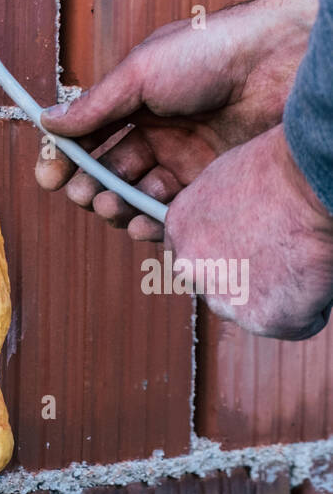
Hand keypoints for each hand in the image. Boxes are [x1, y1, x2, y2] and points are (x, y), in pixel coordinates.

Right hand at [35, 0, 318, 238]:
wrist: (276, 62)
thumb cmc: (207, 53)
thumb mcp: (139, 73)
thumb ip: (95, 105)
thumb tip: (47, 121)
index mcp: (135, 103)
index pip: (90, 137)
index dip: (65, 158)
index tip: (48, 177)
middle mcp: (158, 134)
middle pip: (110, 172)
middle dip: (90, 187)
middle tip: (84, 194)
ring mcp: (185, 160)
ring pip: (138, 195)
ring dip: (117, 206)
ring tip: (111, 206)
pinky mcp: (213, 183)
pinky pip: (174, 212)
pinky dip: (152, 222)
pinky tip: (140, 223)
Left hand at [162, 125, 332, 338]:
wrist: (305, 183)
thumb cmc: (275, 170)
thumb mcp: (222, 183)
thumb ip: (214, 217)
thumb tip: (227, 233)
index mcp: (179, 230)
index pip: (193, 259)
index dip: (225, 257)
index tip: (245, 250)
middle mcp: (192, 269)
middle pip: (221, 290)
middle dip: (248, 280)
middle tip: (280, 252)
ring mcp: (226, 300)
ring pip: (257, 309)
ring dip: (280, 294)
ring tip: (298, 255)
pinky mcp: (266, 321)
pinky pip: (298, 323)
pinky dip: (312, 306)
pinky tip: (315, 273)